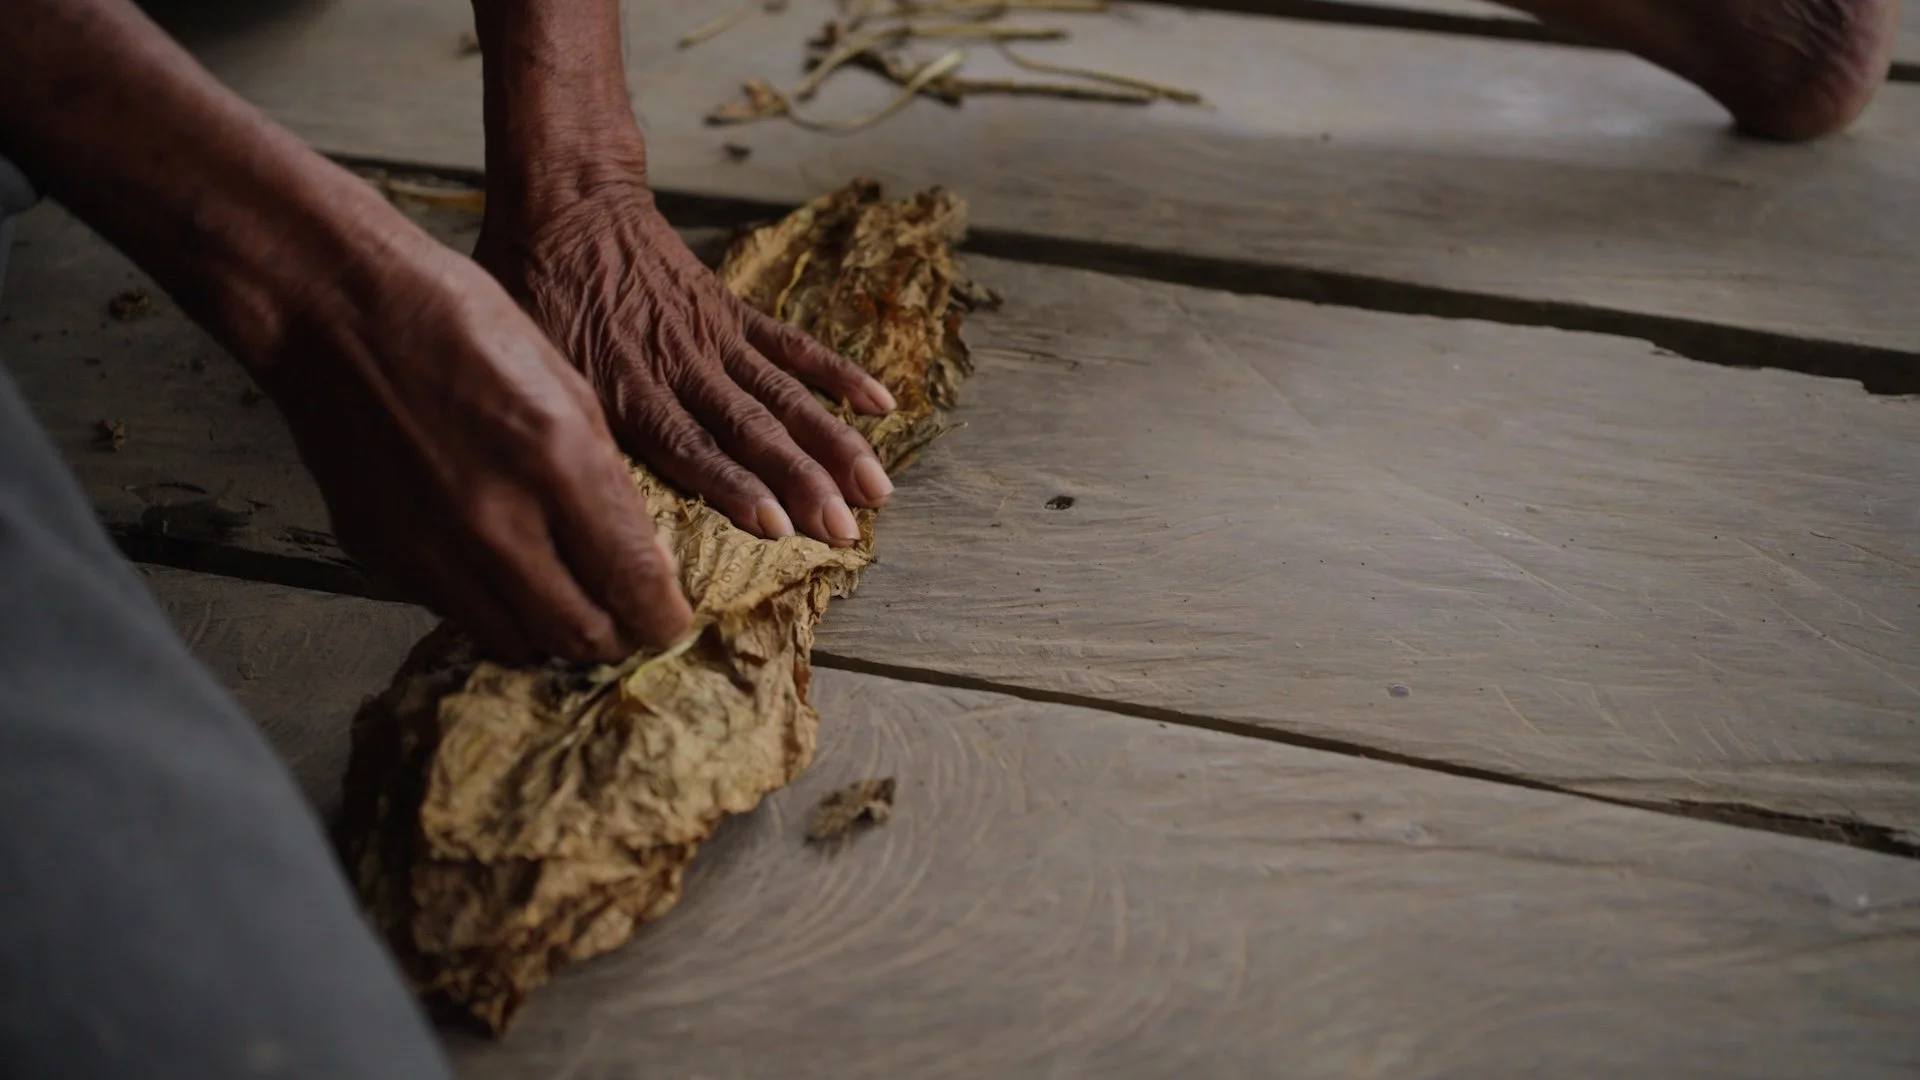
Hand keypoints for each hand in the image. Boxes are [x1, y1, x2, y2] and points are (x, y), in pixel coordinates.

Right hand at [261, 223, 693, 663]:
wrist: (333, 309)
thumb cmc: (458, 322)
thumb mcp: (567, 384)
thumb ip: (605, 479)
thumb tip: (638, 555)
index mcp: (556, 464)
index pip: (632, 584)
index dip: (662, 619)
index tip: (669, 621)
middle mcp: (495, 521)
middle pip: (579, 635)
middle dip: (615, 637)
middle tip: (625, 620)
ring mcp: (431, 546)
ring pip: (516, 640)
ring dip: (550, 630)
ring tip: (564, 598)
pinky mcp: (381, 555)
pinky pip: (454, 610)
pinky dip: (488, 604)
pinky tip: (497, 566)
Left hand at [474, 175, 897, 545]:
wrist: (567, 203)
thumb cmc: (535, 291)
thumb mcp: (528, 359)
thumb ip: (561, 422)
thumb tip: (570, 495)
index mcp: (624, 385)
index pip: (688, 446)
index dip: (733, 486)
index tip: (776, 524)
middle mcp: (679, 367)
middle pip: (751, 432)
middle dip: (802, 484)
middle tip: (844, 531)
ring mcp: (713, 340)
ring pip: (784, 399)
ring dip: (833, 445)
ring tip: (875, 489)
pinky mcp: (732, 313)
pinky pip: (792, 345)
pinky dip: (838, 373)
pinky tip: (880, 404)